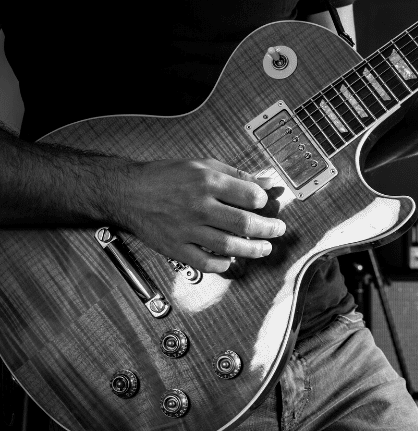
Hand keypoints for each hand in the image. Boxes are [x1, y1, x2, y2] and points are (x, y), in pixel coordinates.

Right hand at [112, 159, 285, 272]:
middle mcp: (198, 206)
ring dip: (253, 250)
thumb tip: (267, 182)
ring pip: (229, 246)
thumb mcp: (202, 165)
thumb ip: (237, 174)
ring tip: (264, 248)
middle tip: (278, 230)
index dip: (263, 202)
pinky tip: (230, 260)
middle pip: (244, 223)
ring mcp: (186, 229)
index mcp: (207, 182)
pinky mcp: (175, 247)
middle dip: (268, 229)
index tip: (264, 204)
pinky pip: (205, 263)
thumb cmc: (165, 177)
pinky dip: (221, 265)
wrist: (127, 191)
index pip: (250, 196)